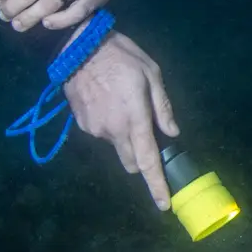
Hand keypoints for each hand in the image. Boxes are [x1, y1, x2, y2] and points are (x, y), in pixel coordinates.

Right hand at [62, 27, 178, 208]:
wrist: (78, 47)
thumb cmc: (121, 56)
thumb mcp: (152, 74)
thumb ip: (162, 107)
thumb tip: (172, 134)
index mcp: (134, 119)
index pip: (148, 161)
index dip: (156, 185)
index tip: (163, 204)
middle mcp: (113, 131)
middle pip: (132, 161)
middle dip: (142, 158)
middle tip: (146, 134)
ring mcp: (94, 130)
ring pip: (116, 145)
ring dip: (124, 135)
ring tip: (122, 104)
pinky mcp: (81, 124)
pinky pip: (102, 133)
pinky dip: (109, 125)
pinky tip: (107, 101)